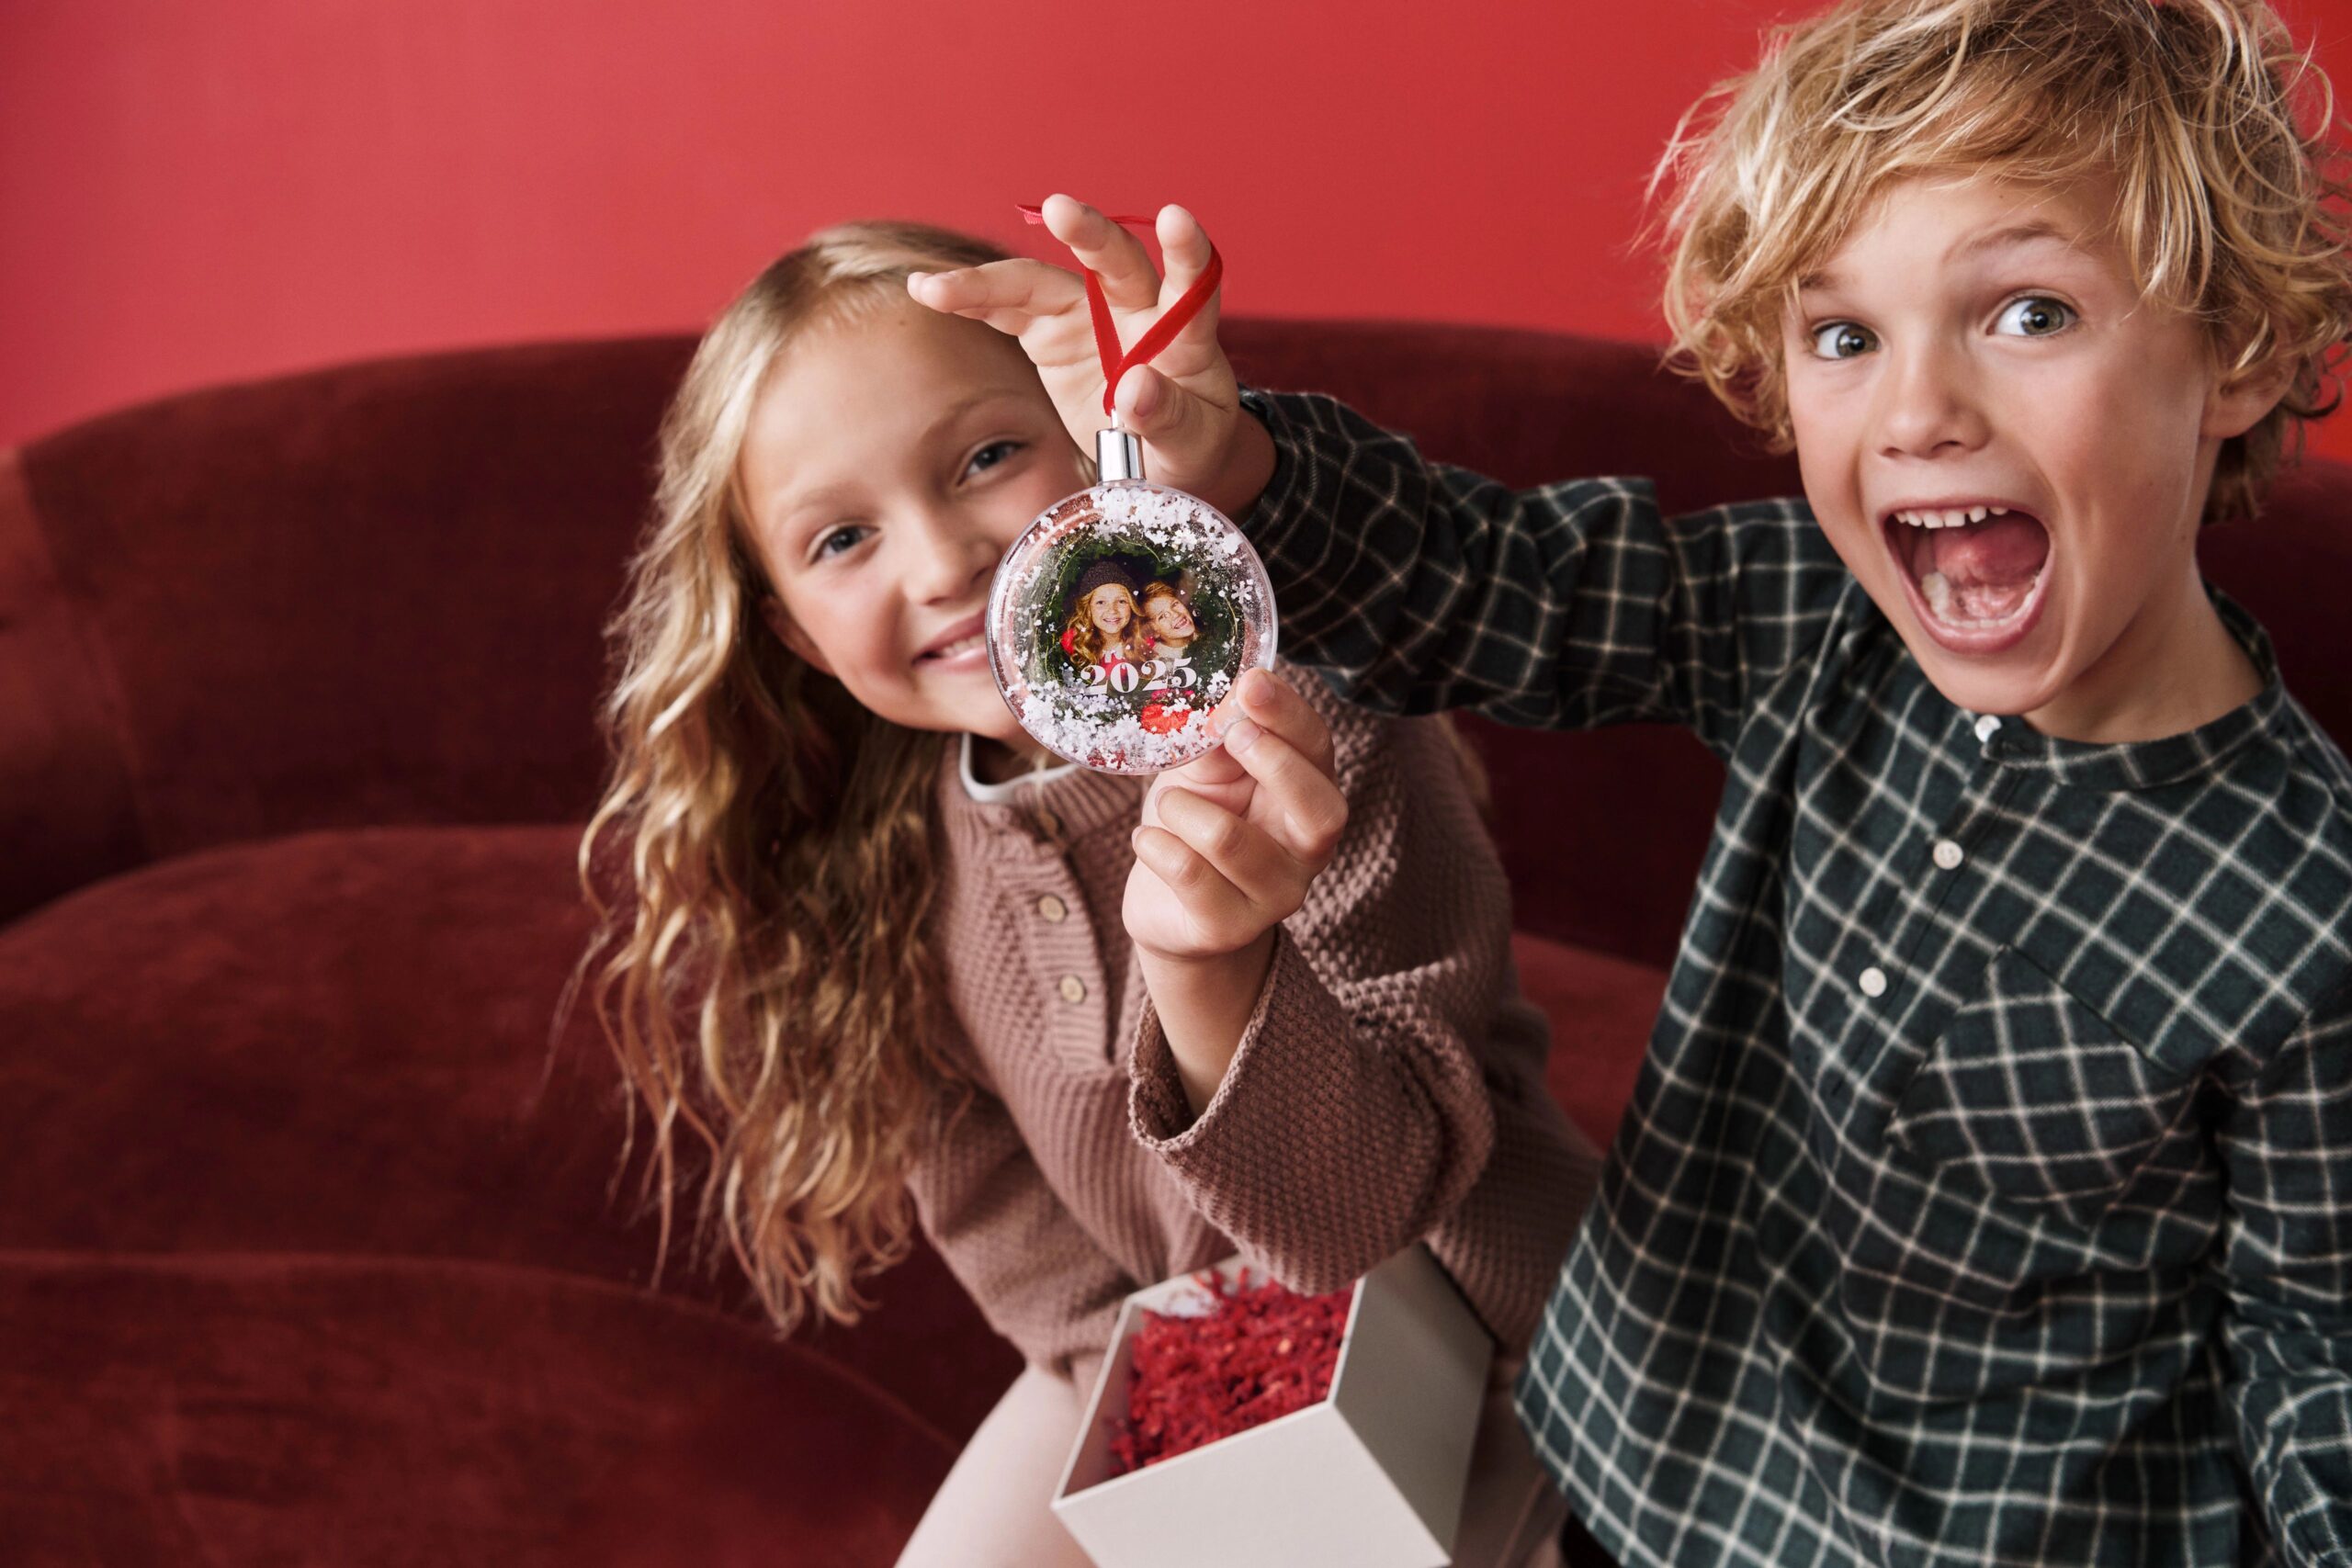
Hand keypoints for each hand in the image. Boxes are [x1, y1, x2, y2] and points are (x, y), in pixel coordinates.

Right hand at [906, 195, 1274, 518]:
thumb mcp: (1191, 444)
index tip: (1177, 218)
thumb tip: (1134, 388)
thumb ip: (1168, 416)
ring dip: (992, 279)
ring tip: (936, 286)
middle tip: (1061, 210)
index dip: (1187, 251)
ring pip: (1043, 283)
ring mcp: (1089, 316)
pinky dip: (971, 301)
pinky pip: (1009, 309)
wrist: (1158, 456)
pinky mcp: (1051, 331)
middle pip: (1114, 261)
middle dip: (1088, 234)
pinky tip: (930, 292)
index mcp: (1185, 336)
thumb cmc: (1187, 444)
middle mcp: (1136, 310)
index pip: (1193, 284)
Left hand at [1124, 669, 1347, 964]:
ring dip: (1181, 808)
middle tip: (1229, 735)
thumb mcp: (1208, 772)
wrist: (1169, 907)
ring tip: (1167, 804)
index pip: (1319, 750)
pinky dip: (1155, 844)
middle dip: (1272, 762)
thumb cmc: (1196, 822)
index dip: (1289, 715)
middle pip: (1321, 810)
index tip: (1251, 683)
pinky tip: (1146, 840)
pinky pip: (1188, 874)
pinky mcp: (1230, 928)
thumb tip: (1223, 704)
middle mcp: (1308, 850)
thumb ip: (1218, 742)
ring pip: (1228, 840)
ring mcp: (1275, 895)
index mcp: (1309, 795)